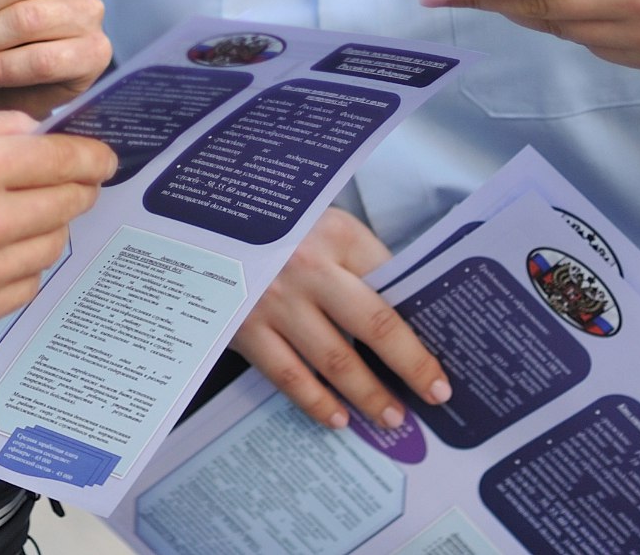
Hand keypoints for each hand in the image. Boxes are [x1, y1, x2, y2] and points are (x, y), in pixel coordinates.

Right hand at [0, 110, 114, 334]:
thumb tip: (48, 134)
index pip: (67, 160)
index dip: (95, 157)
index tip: (104, 158)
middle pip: (71, 202)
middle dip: (77, 188)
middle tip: (67, 183)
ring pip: (55, 244)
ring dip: (48, 226)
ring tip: (16, 216)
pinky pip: (29, 282)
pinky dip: (23, 263)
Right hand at [234, 209, 450, 429]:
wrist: (198, 222)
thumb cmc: (272, 228)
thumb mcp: (319, 226)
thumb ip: (356, 261)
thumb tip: (403, 314)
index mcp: (336, 233)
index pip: (393, 282)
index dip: (421, 320)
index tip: (441, 350)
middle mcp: (307, 266)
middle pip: (374, 325)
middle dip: (410, 366)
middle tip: (434, 395)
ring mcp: (274, 299)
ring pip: (334, 360)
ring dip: (368, 394)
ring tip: (391, 417)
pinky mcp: (244, 327)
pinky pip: (288, 375)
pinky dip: (317, 402)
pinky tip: (337, 418)